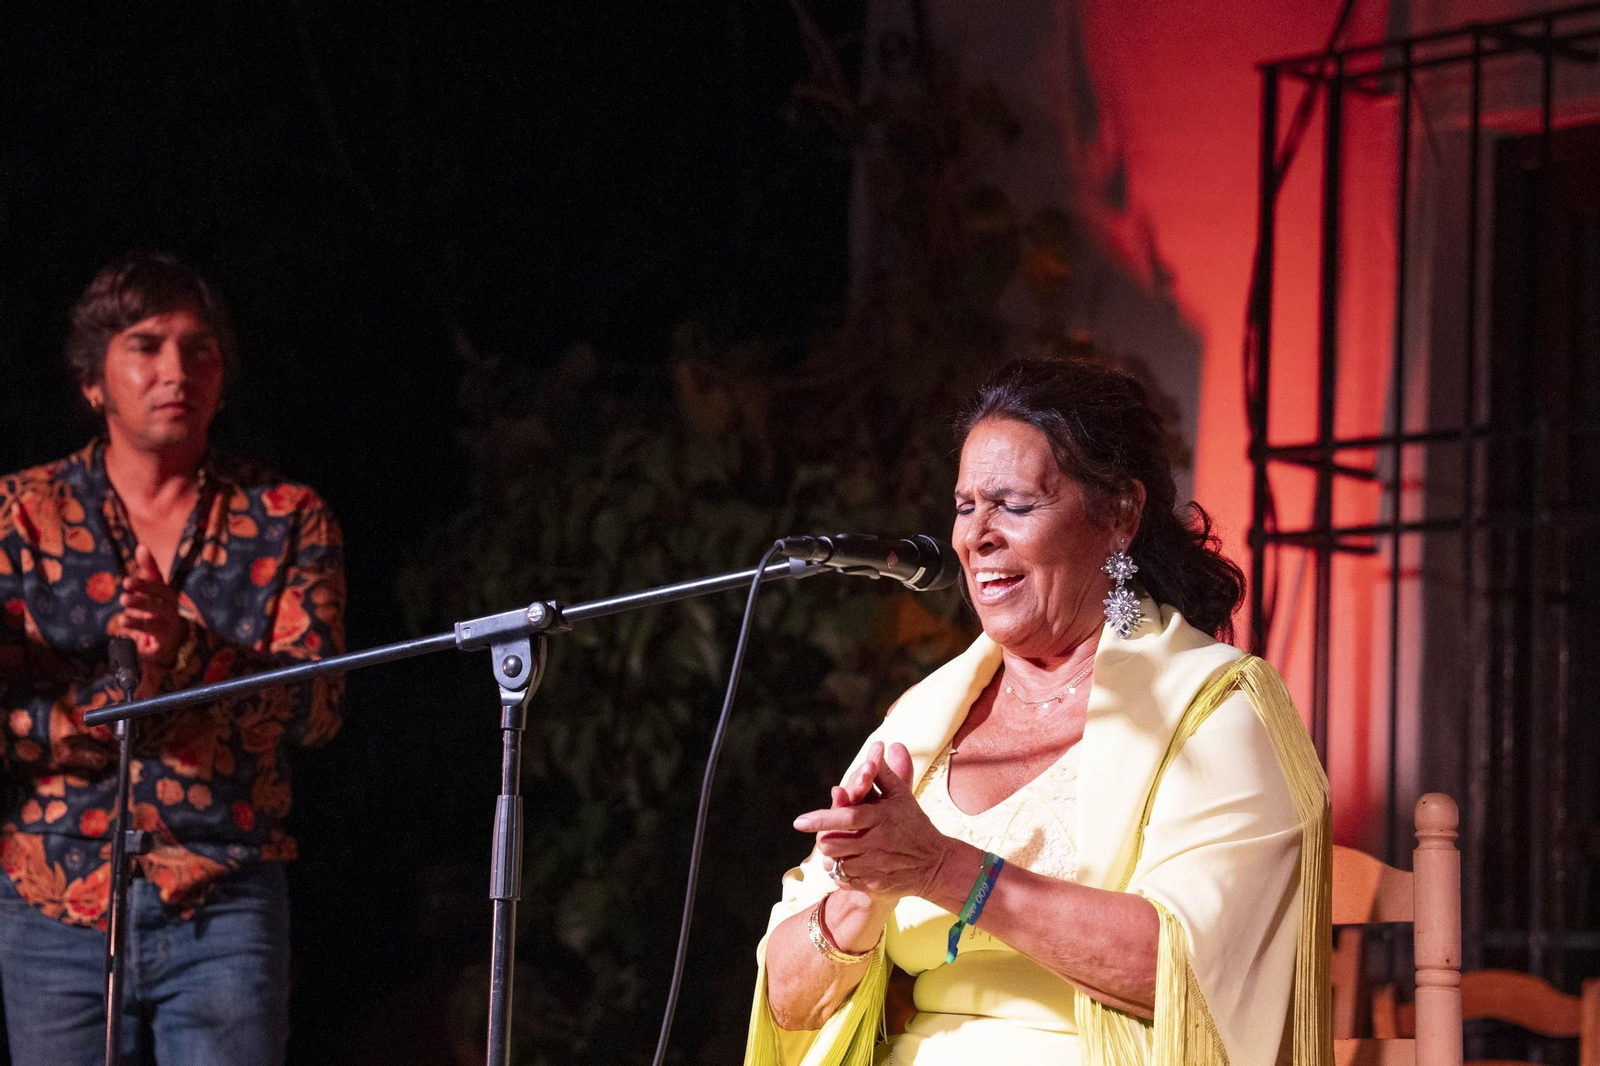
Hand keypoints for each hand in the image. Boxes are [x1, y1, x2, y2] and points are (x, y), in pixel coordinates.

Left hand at [117, 544, 183, 667]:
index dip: (147, 583)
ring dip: (139, 620)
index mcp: (167, 597)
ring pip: (158, 622)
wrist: (169, 646)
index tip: (127, 582)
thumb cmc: (158, 614)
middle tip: (123, 596)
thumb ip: (149, 571)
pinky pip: (154, 644)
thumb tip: (142, 547)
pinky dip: (140, 642)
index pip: (160, 585)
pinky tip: (128, 640)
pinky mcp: (164, 646)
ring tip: (122, 618)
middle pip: (163, 602)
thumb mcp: (151, 593)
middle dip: (144, 598)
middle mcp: (172, 611)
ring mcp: (170, 629)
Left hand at [795, 742, 955, 902]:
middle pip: (833, 843)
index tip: (799, 821)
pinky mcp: (874, 885)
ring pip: (836, 862)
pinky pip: (844, 880)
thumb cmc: (914, 824)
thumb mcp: (902, 796)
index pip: (846, 817)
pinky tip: (847, 863)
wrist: (935, 863)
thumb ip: (885, 773)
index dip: (821, 818)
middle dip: (823, 838)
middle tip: (825, 834)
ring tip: (838, 847)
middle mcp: (876, 843)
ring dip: (831, 855)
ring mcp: (875, 866)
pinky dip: (839, 872)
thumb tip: (883, 745)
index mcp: (881, 818)